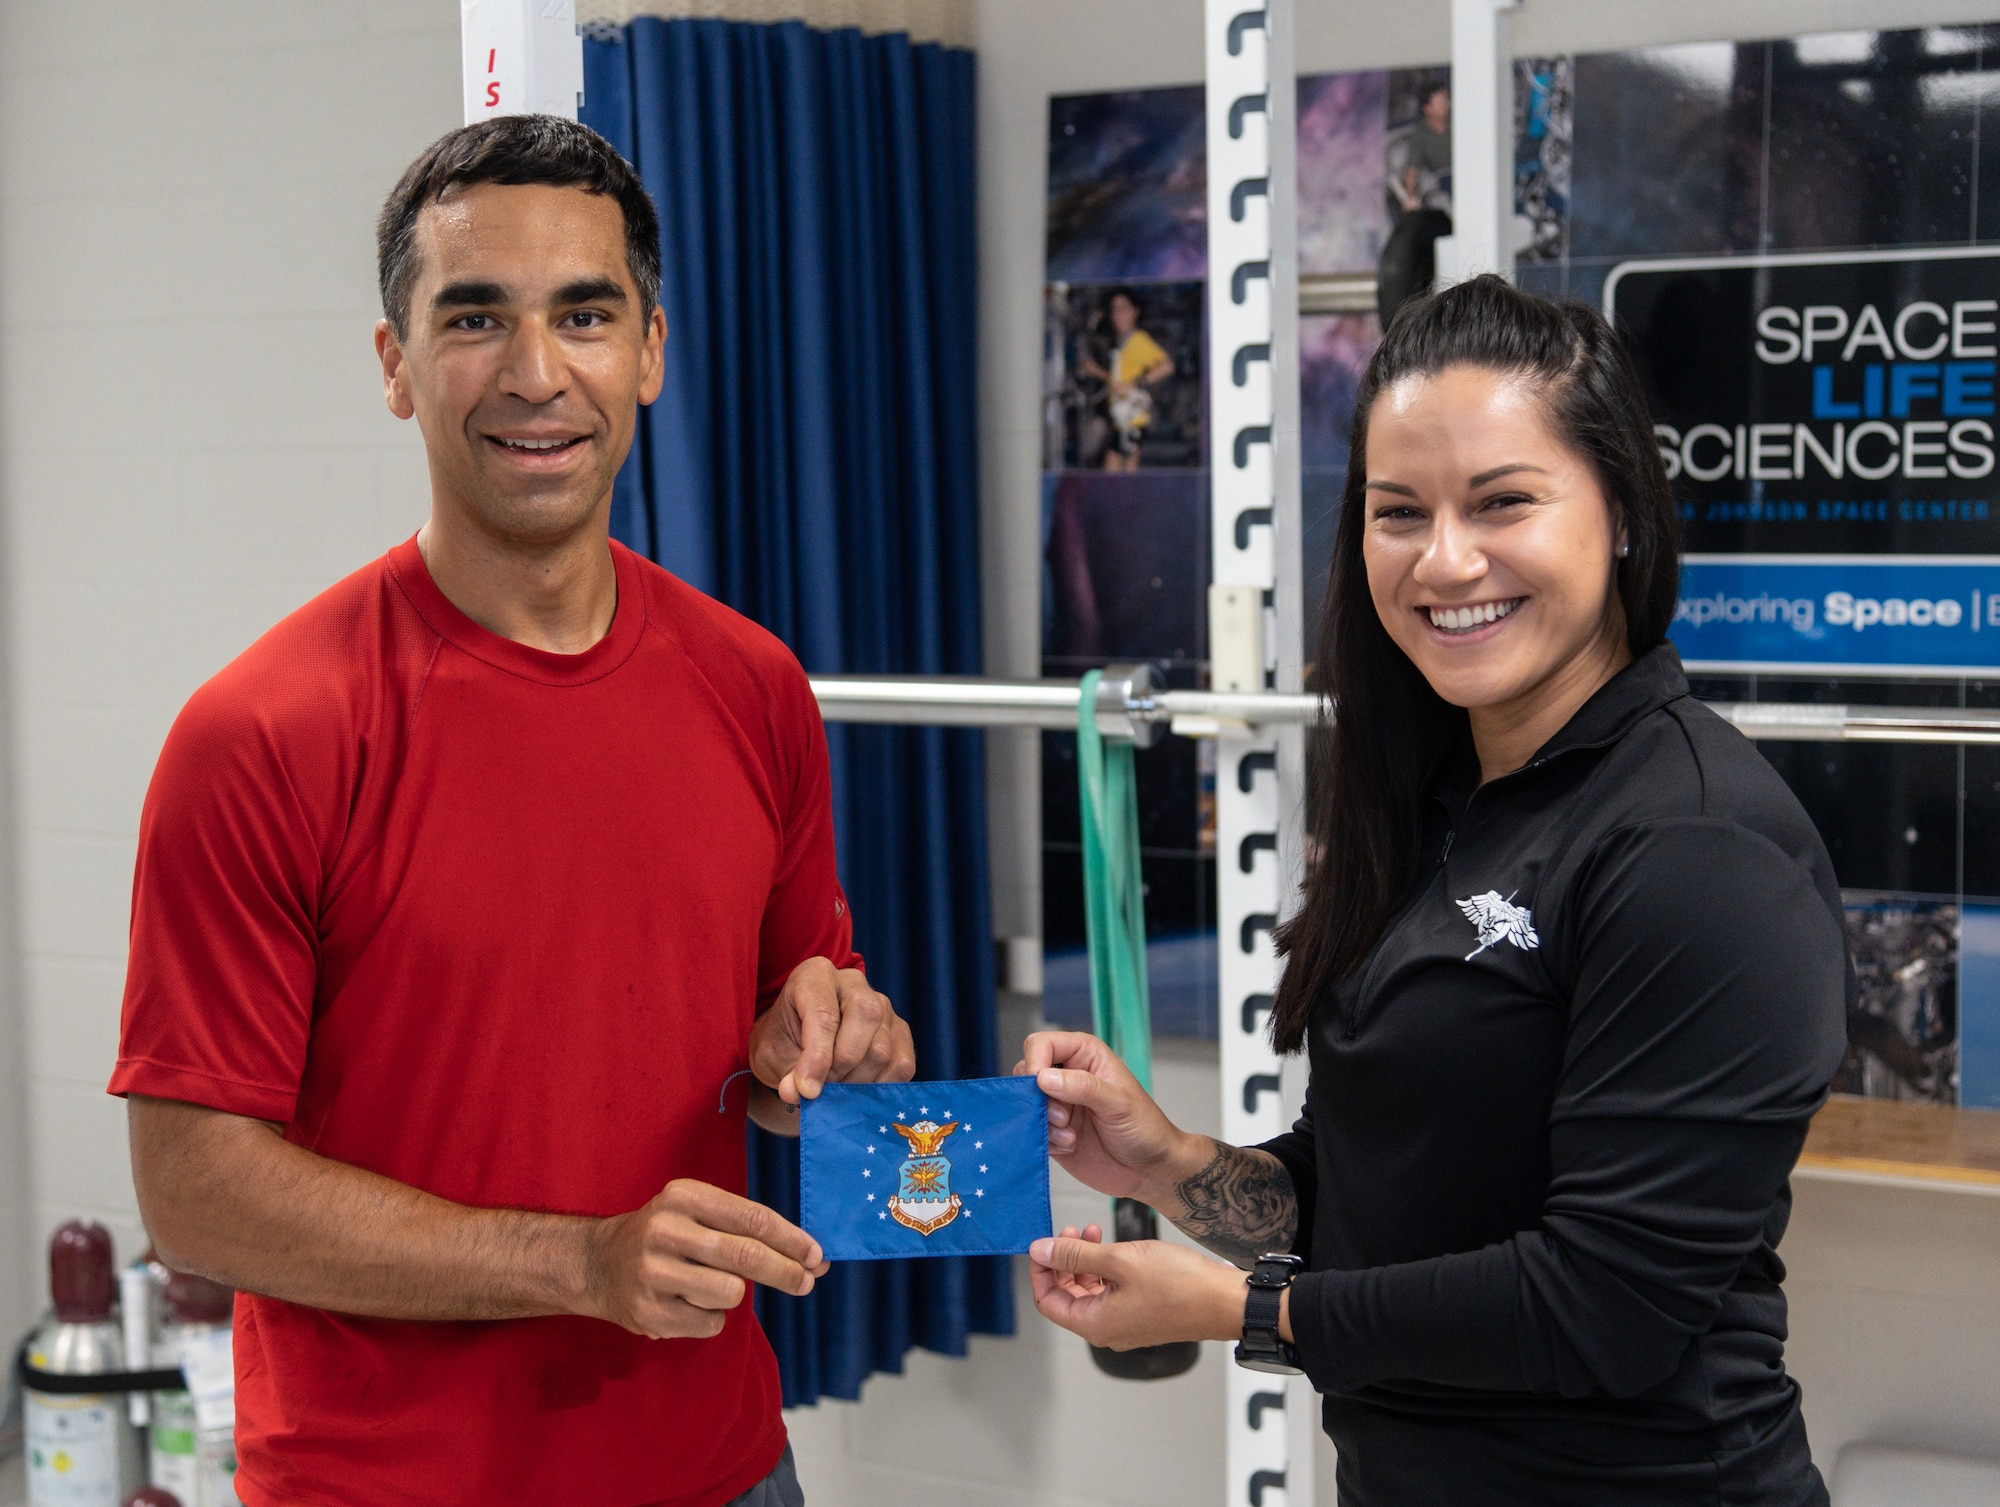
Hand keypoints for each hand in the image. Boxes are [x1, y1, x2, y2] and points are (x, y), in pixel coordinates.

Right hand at [584, 1179, 830, 1338]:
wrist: (598, 1264)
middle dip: (786, 1272)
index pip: (752, 1219)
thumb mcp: (697, 1211)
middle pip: (746, 1256)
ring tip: (711, 1285)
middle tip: (808, 1282)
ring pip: (730, 1293)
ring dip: (734, 1294)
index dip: (791, 1240)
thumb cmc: (667, 1235)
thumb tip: (810, 1258)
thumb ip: (747, 1228)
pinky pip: (710, 1323)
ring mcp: (653, 1273)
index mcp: (684, 1196)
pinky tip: (688, 1303)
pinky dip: (711, 1318)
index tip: (816, 1255)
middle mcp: (665, 1230)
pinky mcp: (648, 1312)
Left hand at [750, 957, 915, 1103]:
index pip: (825, 1014)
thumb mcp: (775, 1056)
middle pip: (865, 1018)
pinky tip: (858, 1091)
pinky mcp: (900, 1030)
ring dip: (858, 1081)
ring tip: (836, 1088)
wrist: (798, 1043)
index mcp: (815, 975)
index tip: (808, 1090)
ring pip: (883, 1047)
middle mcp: (853, 983)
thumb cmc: (785, 1042)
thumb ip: (788, 1074)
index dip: (817, 1056)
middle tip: (823, 1086)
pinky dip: (880, 1086)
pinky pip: (902, 1063)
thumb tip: (798, 1093)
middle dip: (841, 1064)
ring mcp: (883, 1004)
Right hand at [1014, 1031, 1203, 1203]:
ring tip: (1070, 1135)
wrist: (1149, 1171)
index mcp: (1085, 1055)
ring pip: (1025, 1104)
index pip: (1042, 1044)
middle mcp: (1068, 1075)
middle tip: (1063, 1117)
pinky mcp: (1052, 1131)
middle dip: (1038, 1098)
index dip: (1035, 1063)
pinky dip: (1047, 1140)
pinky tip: (1071, 1146)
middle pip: (1026, 1073)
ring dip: (1043, 1122)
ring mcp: (1058, 1104)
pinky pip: (1032, 1130)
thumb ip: (1083, 1087)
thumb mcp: (1119, 1103)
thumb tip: (1043, 1077)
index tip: (1041, 1087)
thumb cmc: (1145, 1128)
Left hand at [1029, 1225, 1244, 1349]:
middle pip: (1067, 1296)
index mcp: (1095, 1324)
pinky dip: (1105, 1268)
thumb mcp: (1120, 1259)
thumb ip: (1076, 1255)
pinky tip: (1114, 1245)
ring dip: (1085, 1260)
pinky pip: (1111, 1292)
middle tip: (1071, 1229)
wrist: (1225, 1301)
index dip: (1040, 1270)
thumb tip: (1039, 1250)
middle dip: (1064, 1260)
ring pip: (1089, 1291)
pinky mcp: (1142, 1313)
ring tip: (1093, 1230)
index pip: (1047, 1301)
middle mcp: (1107, 1329)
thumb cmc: (1180, 1284)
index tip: (1042, 1242)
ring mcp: (1125, 1323)